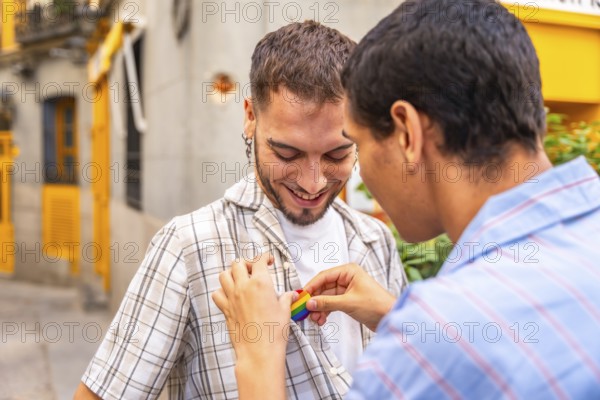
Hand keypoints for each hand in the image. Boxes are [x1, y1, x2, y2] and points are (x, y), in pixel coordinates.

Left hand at [211, 253, 296, 399]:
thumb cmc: (274, 332)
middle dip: (246, 263)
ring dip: (231, 274)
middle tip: (254, 270)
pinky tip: (230, 295)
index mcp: (260, 283)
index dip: (264, 257)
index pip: (259, 260)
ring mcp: (232, 297)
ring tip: (240, 280)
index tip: (268, 260)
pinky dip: (221, 291)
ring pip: (224, 275)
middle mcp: (243, 286)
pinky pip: (217, 294)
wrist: (259, 351)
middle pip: (238, 263)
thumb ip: (286, 298)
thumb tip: (291, 294)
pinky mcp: (225, 309)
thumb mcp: (285, 311)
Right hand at [304, 263, 395, 331]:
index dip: (311, 286)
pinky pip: (332, 304)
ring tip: (315, 320)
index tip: (302, 297)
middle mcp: (347, 278)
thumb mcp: (348, 303)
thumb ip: (327, 302)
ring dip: (320, 308)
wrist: (392, 317)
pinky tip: (321, 320)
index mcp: (348, 271)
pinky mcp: (349, 300)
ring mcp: (347, 289)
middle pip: (323, 287)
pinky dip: (326, 311)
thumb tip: (309, 303)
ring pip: (327, 297)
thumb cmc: (376, 305)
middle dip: (315, 300)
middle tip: (306, 311)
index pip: (324, 276)